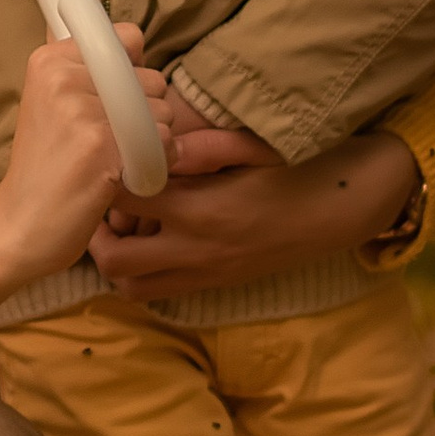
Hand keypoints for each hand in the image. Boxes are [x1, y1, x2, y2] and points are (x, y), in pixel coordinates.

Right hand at [0, 35, 177, 290]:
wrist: (21, 224)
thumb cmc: (46, 167)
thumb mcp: (50, 103)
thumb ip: (84, 66)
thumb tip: (120, 28)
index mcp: (50, 60)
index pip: (129, 38)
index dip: (135, 71)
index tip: (115, 99)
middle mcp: (63, 76)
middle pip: (152, 77)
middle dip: (146, 111)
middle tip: (109, 140)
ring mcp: (81, 109)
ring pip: (161, 110)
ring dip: (153, 139)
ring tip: (114, 160)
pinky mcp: (100, 143)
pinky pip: (162, 140)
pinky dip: (156, 161)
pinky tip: (126, 175)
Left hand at [90, 126, 414, 301]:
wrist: (339, 213)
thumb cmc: (298, 171)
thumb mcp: (256, 148)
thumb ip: (205, 146)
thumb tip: (158, 141)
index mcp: (203, 211)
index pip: (128, 200)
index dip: (107, 180)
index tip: (105, 160)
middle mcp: (197, 251)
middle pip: (116, 259)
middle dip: (96, 233)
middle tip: (97, 202)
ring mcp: (204, 274)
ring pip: (132, 286)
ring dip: (115, 260)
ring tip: (116, 226)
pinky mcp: (213, 285)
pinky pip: (158, 293)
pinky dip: (140, 273)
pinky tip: (146, 241)